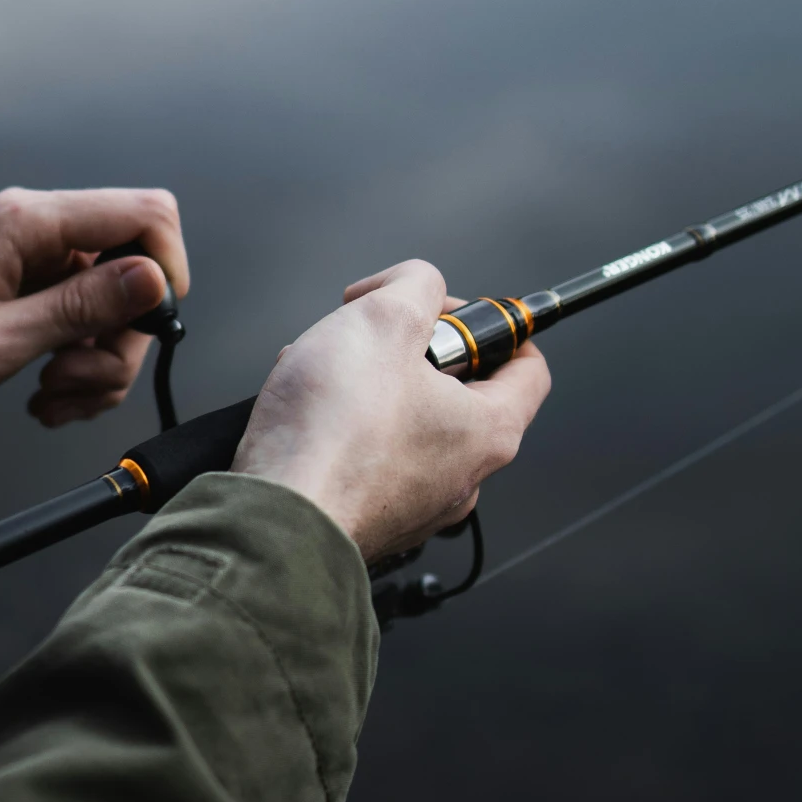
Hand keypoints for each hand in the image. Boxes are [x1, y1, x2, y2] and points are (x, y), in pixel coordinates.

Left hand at [0, 187, 188, 421]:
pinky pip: (75, 316)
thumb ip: (77, 309)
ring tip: (49, 399)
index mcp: (28, 224)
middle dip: (121, 339)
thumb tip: (152, 280)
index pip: (144, 212)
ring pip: (109, 302)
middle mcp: (33, 227)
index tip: (153, 331)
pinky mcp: (18, 283)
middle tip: (73, 386)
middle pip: (133, 269)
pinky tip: (41, 394)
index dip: (168, 269)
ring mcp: (27, 255)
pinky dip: (72, 361)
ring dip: (95, 361)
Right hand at [232, 260, 549, 560]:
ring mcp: (416, 503)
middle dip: (409, 349)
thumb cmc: (330, 436)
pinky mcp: (371, 517)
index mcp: (488, 431)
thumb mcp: (382, 318)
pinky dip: (343, 426)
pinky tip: (307, 413)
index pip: (529, 366)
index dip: (493, 324)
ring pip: (405, 420)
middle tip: (371, 337)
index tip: (451, 312)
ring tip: (324, 373)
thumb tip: (418, 285)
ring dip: (367, 384)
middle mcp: (463, 477)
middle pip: (458, 389)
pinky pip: (369, 456)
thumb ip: (415, 284)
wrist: (272, 516)